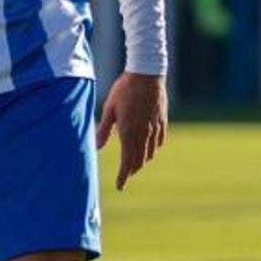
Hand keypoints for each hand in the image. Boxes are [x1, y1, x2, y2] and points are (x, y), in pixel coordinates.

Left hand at [96, 72, 167, 190]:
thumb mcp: (110, 108)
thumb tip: (97, 147)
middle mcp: (144, 133)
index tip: (120, 186)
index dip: (124, 176)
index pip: (127, 161)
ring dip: (142, 160)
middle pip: (139, 160)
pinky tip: (149, 147)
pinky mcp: (163, 121)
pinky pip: (159, 142)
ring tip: (134, 161)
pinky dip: (153, 149)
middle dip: (131, 170)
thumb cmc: (124, 89)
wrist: (147, 74)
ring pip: (150, 153)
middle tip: (125, 174)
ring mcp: (155, 128)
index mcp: (129, 131)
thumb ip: (104, 129)